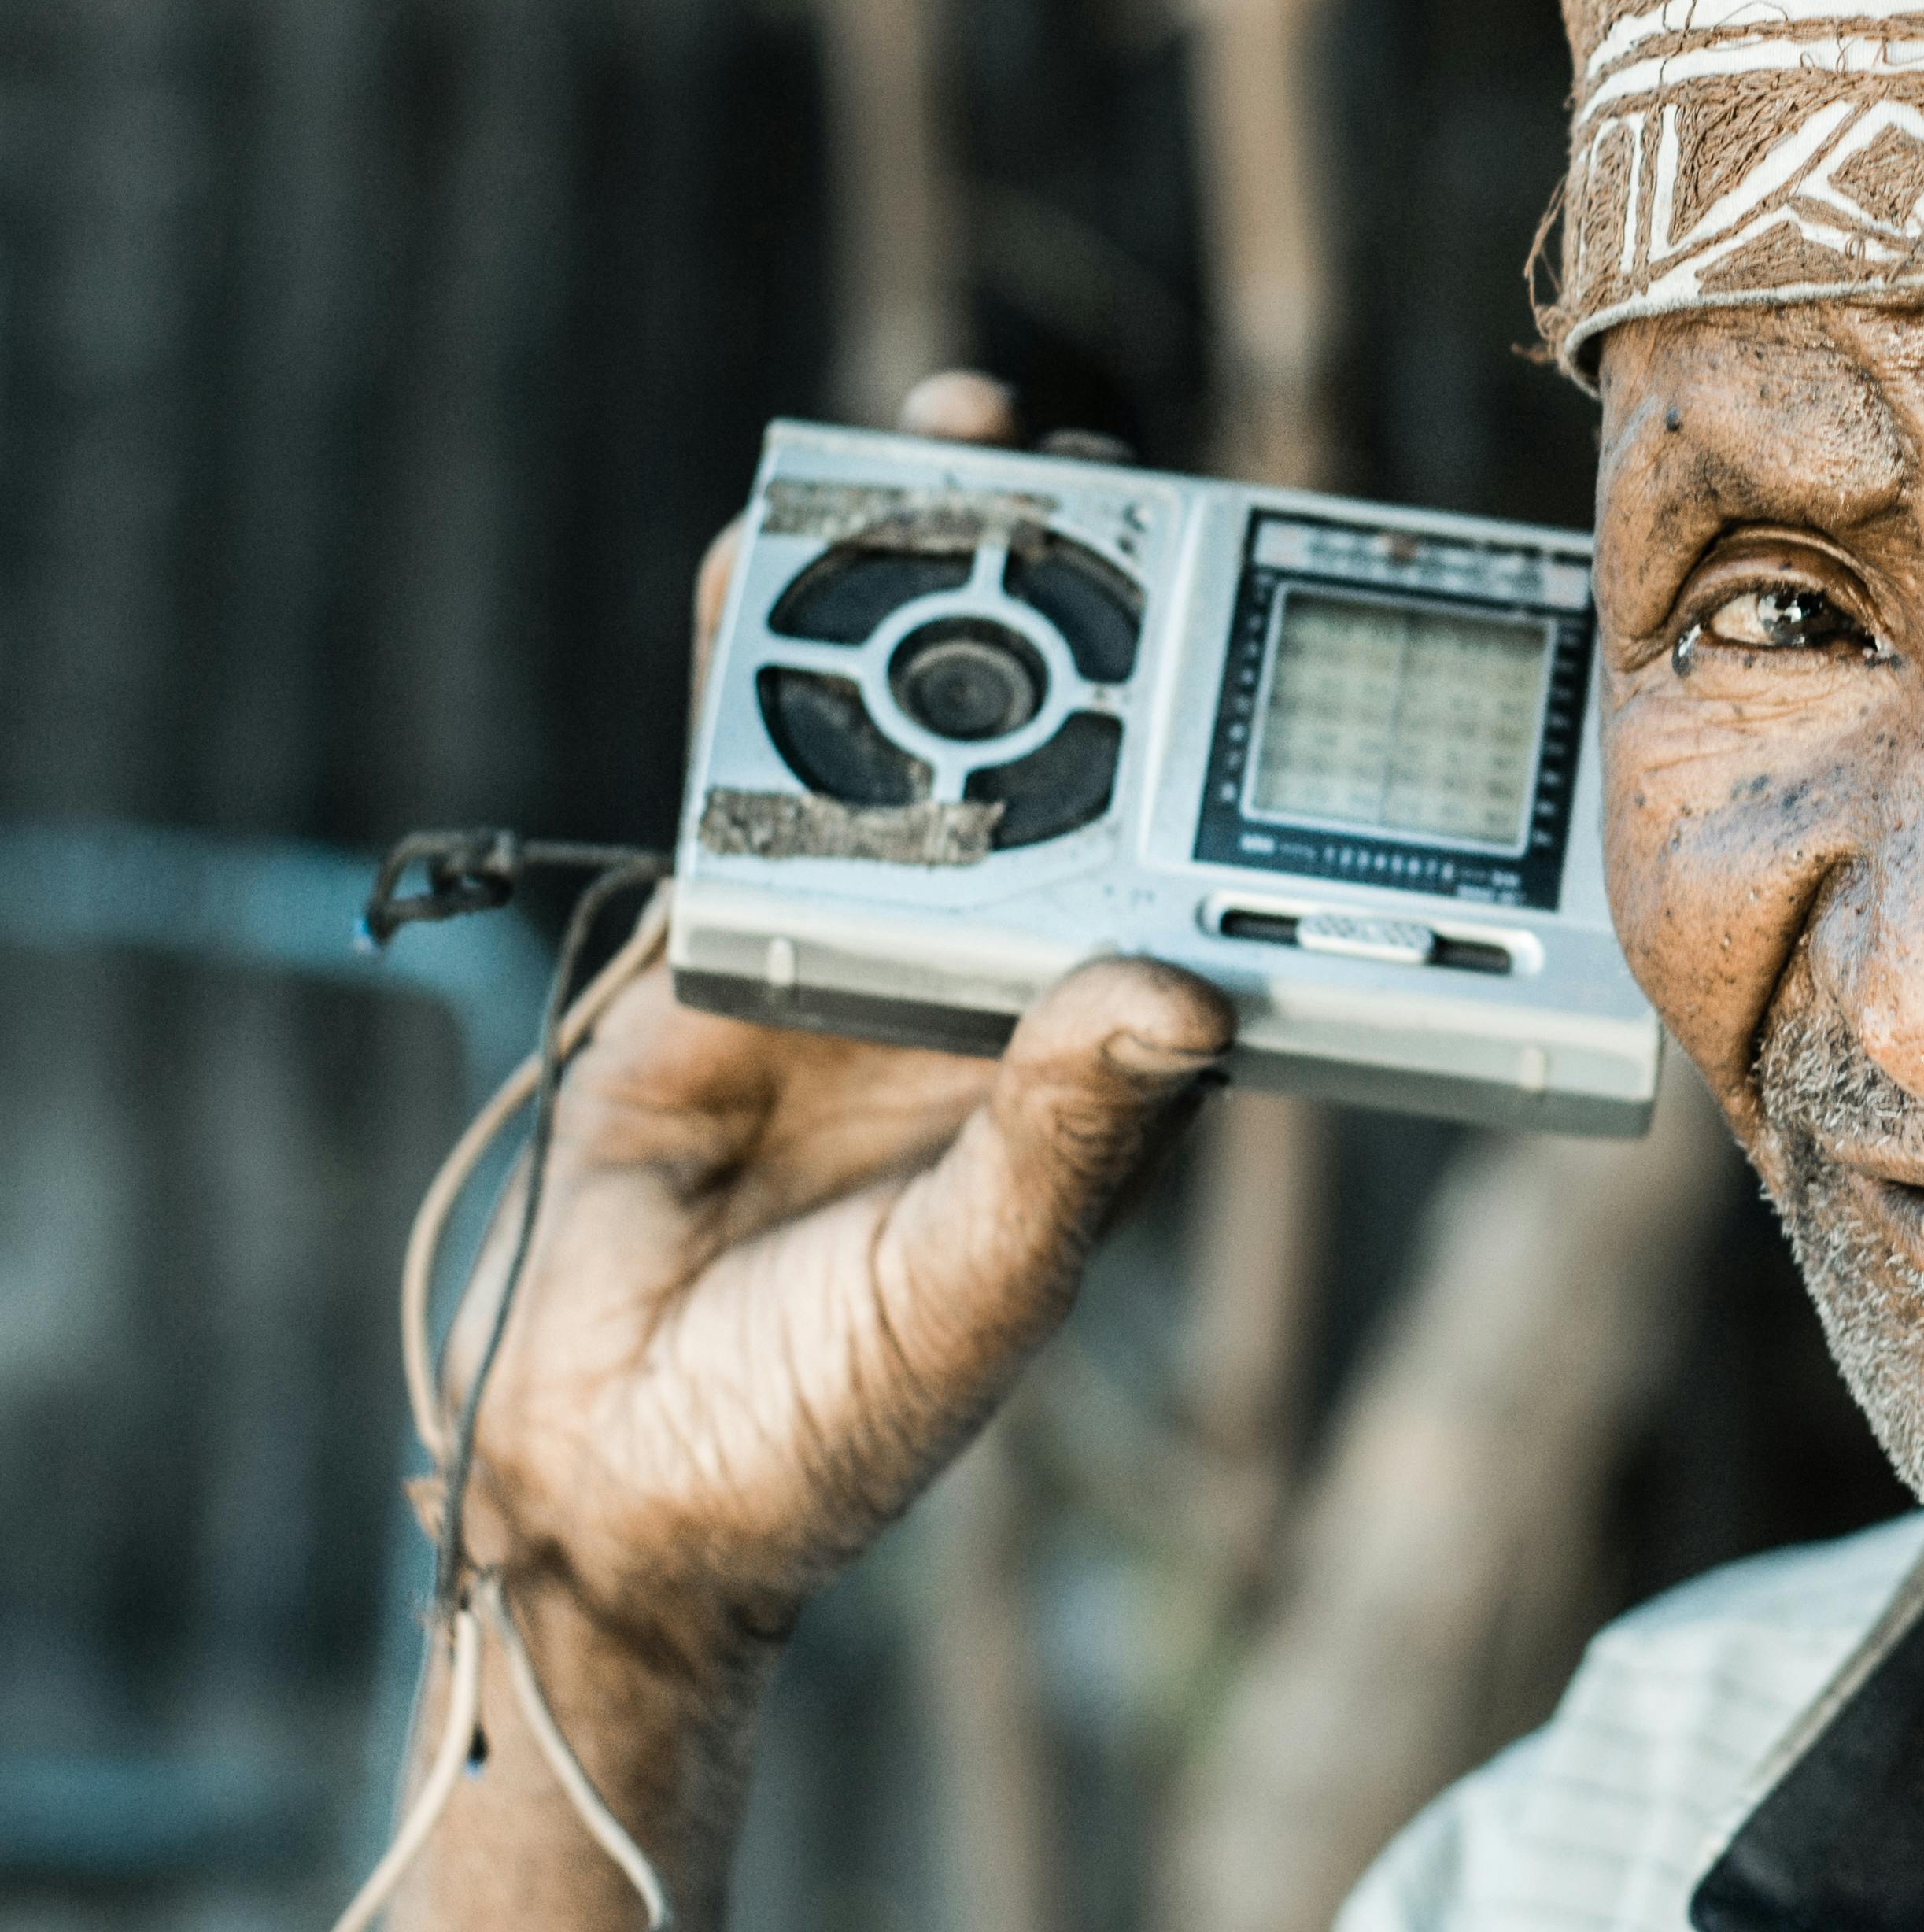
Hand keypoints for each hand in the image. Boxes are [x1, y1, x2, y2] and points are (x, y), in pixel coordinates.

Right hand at [446, 368, 1231, 1673]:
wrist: (623, 1487)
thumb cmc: (830, 1427)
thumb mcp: (971, 1294)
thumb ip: (1061, 1150)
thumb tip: (1173, 999)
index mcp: (1107, 1054)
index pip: (1201, 870)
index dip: (1245, 746)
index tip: (1292, 618)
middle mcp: (1006, 977)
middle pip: (1068, 757)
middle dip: (1093, 608)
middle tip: (1114, 478)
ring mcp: (870, 944)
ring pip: (914, 733)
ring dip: (931, 590)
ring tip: (957, 444)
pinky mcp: (728, 938)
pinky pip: (752, 770)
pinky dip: (761, 662)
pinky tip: (782, 549)